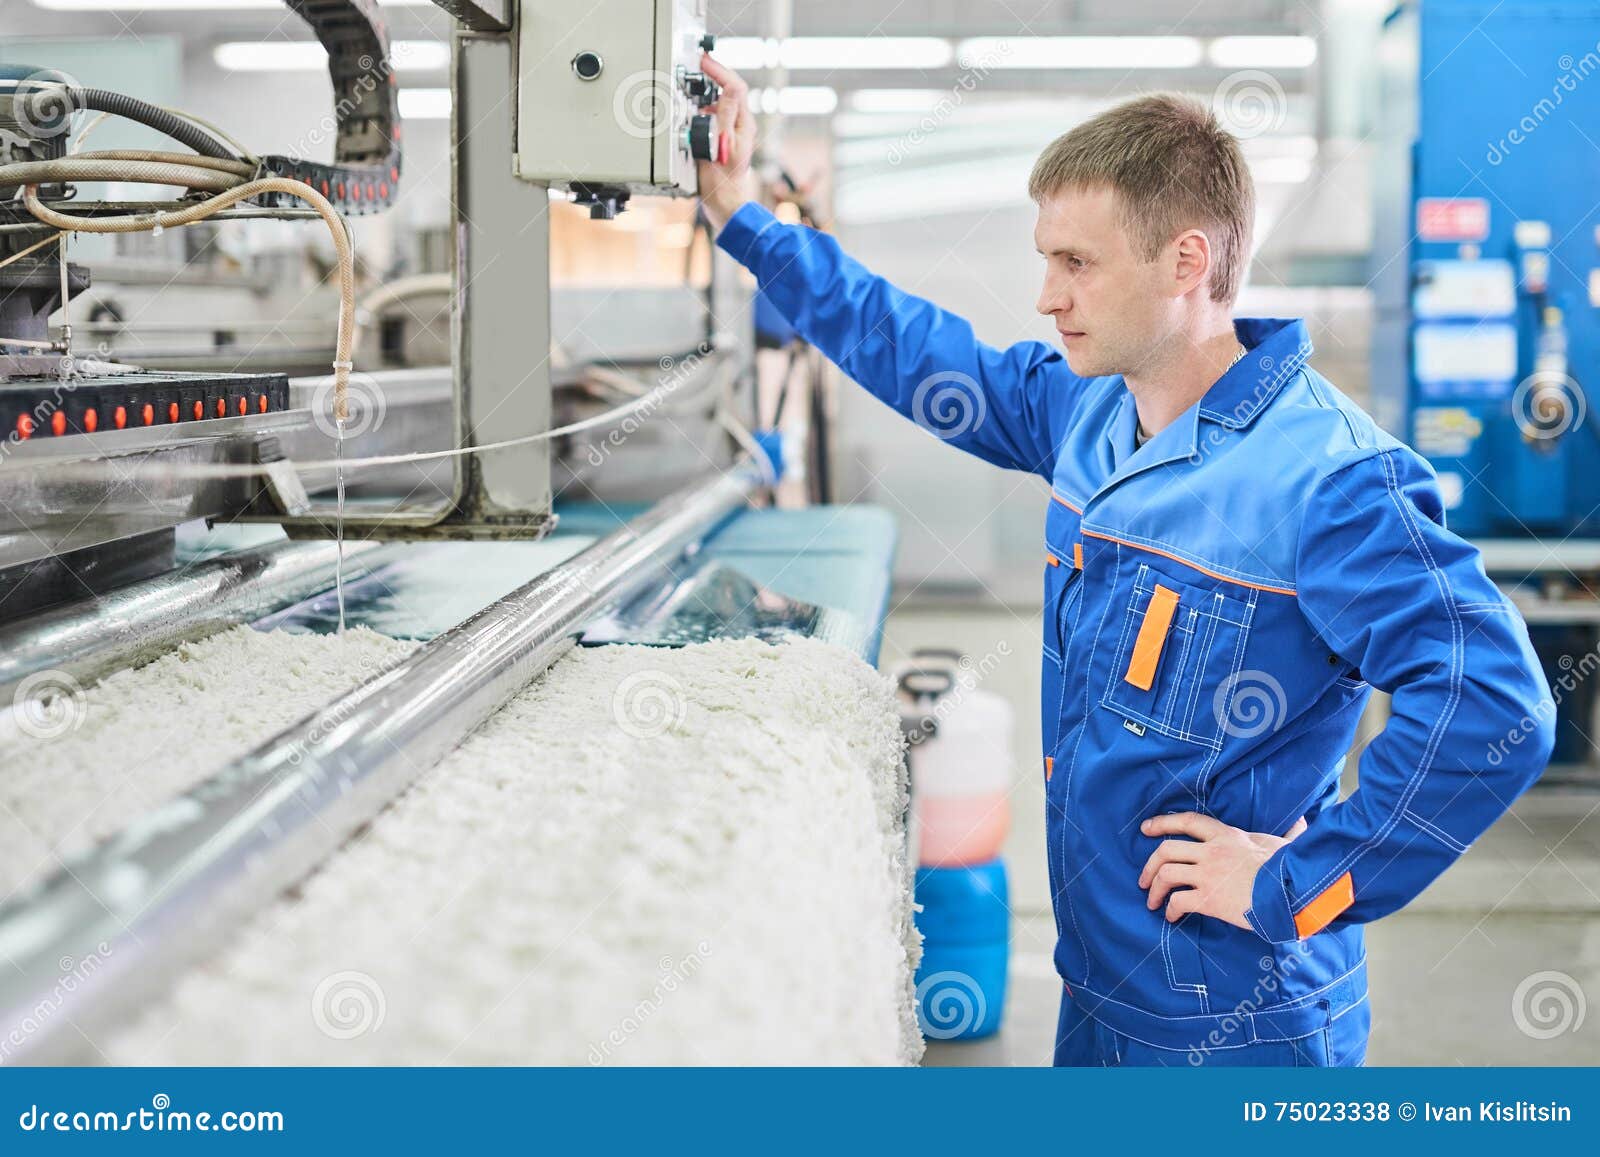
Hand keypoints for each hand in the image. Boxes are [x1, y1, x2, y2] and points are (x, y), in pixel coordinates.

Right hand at [695, 52, 758, 231]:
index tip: (703, 60)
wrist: (724, 207)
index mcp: (743, 125)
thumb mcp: (720, 145)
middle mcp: (741, 128)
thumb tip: (729, 88)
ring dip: (707, 94)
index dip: (719, 70)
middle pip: (730, 92)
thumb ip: (724, 115)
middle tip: (698, 66)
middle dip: (714, 77)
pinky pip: (715, 119)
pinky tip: (694, 115)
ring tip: (693, 88)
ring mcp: (734, 135)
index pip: (735, 86)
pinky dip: (704, 111)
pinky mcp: (724, 143)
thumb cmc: (722, 183)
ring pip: (722, 105)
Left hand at [1137, 812, 1307, 930]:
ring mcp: (1208, 874)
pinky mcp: (1210, 899)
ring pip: (1166, 875)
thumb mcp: (1285, 844)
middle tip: (1144, 880)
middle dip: (1149, 865)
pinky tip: (1172, 917)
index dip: (1162, 823)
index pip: (1186, 821)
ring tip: (1152, 902)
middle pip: (1166, 850)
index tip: (1145, 828)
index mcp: (1227, 834)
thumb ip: (1287, 834)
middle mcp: (1212, 851)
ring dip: (1154, 889)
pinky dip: (1170, 910)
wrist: (1295, 893)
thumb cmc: (1293, 868)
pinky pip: (1178, 902)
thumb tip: (1303, 823)